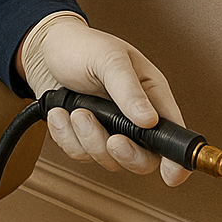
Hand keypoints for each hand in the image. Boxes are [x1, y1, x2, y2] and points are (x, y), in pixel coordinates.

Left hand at [20, 13, 191, 186]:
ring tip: (76, 110)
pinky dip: (66, 136)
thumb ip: (128, 89)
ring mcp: (109, 129)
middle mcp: (134, 117)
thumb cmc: (81, 46)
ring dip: (87, 138)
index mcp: (151, 95)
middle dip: (125, 154)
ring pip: (108, 159)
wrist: (44, 49)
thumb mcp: (109, 59)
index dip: (176, 159)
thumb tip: (150, 121)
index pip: (174, 134)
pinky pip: (79, 154)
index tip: (169, 175)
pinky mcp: (85, 136)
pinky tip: (61, 113)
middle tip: (112, 140)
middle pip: (144, 159)